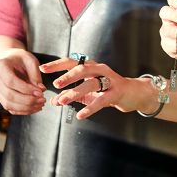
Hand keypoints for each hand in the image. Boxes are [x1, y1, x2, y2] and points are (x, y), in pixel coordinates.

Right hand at [0, 49, 45, 114]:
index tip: (40, 92)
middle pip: (9, 95)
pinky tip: (35, 107)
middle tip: (43, 100)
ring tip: (41, 104)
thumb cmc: (21, 60)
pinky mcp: (1, 98)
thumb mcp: (30, 60)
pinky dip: (24, 110)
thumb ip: (35, 74)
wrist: (11, 61)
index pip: (10, 81)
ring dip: (26, 107)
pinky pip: (11, 109)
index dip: (26, 89)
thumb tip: (41, 90)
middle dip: (28, 100)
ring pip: (8, 104)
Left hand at [40, 56, 156, 119]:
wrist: (133, 93)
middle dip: (67, 76)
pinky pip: (101, 100)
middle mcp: (100, 70)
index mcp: (91, 67)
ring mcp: (109, 80)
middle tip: (55, 84)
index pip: (72, 62)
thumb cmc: (108, 90)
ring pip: (91, 84)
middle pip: (82, 69)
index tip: (43, 69)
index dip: (57, 65)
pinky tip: (81, 115)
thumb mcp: (88, 92)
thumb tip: (53, 101)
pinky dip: (90, 107)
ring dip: (75, 92)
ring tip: (63, 101)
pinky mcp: (116, 93)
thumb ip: (71, 95)